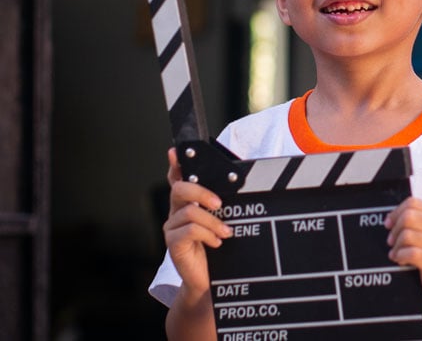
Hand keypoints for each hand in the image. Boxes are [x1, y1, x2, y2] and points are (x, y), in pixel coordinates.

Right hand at [162, 147, 231, 293]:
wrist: (209, 281)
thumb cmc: (218, 250)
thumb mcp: (222, 222)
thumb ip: (222, 205)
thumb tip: (237, 185)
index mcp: (188, 203)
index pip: (178, 179)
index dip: (175, 165)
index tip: (176, 152)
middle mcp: (176, 212)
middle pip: (180, 189)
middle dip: (201, 191)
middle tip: (219, 204)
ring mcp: (172, 227)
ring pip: (189, 211)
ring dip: (212, 221)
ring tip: (225, 233)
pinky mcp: (173, 243)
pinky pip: (188, 230)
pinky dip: (207, 234)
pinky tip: (216, 242)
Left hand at [384, 197, 421, 307]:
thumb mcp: (420, 236)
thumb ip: (409, 223)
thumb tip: (388, 218)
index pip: (413, 203)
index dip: (396, 212)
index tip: (388, 225)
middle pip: (409, 217)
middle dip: (395, 230)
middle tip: (391, 242)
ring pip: (409, 235)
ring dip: (397, 246)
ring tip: (396, 254)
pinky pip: (413, 253)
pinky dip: (401, 256)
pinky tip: (400, 261)